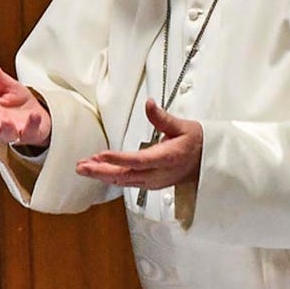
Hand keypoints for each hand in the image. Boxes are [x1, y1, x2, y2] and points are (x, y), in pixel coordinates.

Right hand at [0, 53, 51, 147]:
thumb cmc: (15, 103)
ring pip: (6, 133)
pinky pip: (29, 131)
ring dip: (6, 128)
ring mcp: (13, 131)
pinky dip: (31, 124)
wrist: (35, 116)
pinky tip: (34, 116)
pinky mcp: (29, 134)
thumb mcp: (4, 84)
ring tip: (8, 122)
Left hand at [75, 99, 201, 190]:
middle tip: (81, 166)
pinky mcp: (150, 184)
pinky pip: (127, 182)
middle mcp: (158, 174)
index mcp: (167, 159)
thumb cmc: (196, 143)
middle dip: (101, 171)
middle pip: (126, 175)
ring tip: (83, 167)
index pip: (139, 160)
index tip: (101, 155)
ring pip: (124, 181)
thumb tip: (149, 104)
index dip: (119, 159)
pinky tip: (99, 170)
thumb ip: (163, 118)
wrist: (207, 163)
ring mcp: (153, 182)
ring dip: (102, 174)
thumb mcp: (183, 126)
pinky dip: (111, 176)